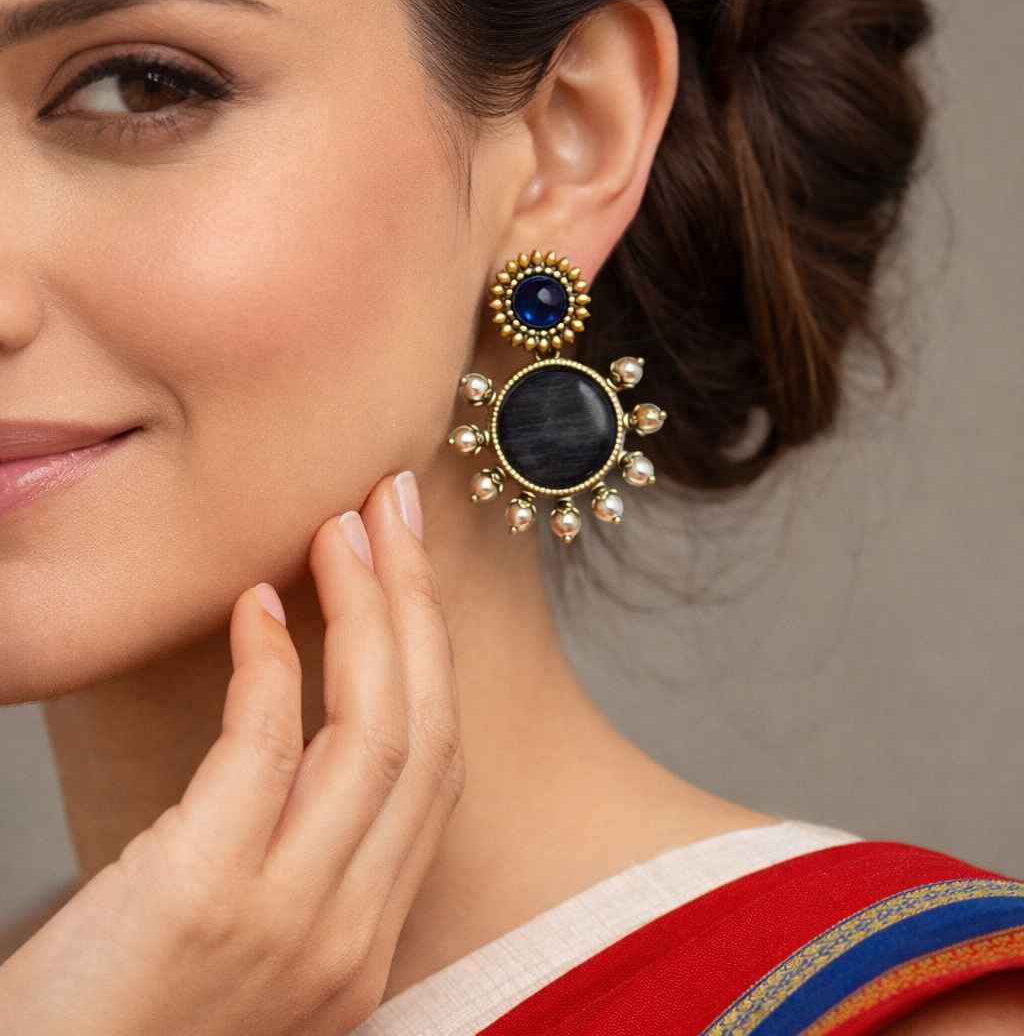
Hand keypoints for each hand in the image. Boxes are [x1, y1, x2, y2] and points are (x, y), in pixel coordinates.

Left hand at [0, 470, 464, 1035]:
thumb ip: (296, 847)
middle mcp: (352, 935)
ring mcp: (291, 923)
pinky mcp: (208, 900)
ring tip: (339, 527)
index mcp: (366, 941)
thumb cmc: (119, 1019)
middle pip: (426, 731)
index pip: (440, 767)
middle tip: (393, 506)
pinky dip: (271, 662)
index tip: (411, 561)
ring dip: (365, 609)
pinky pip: (266, 748)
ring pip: (375, 729)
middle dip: (417, 602)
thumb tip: (303, 704)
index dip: (434, 649)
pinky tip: (254, 605)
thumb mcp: (243, 937)